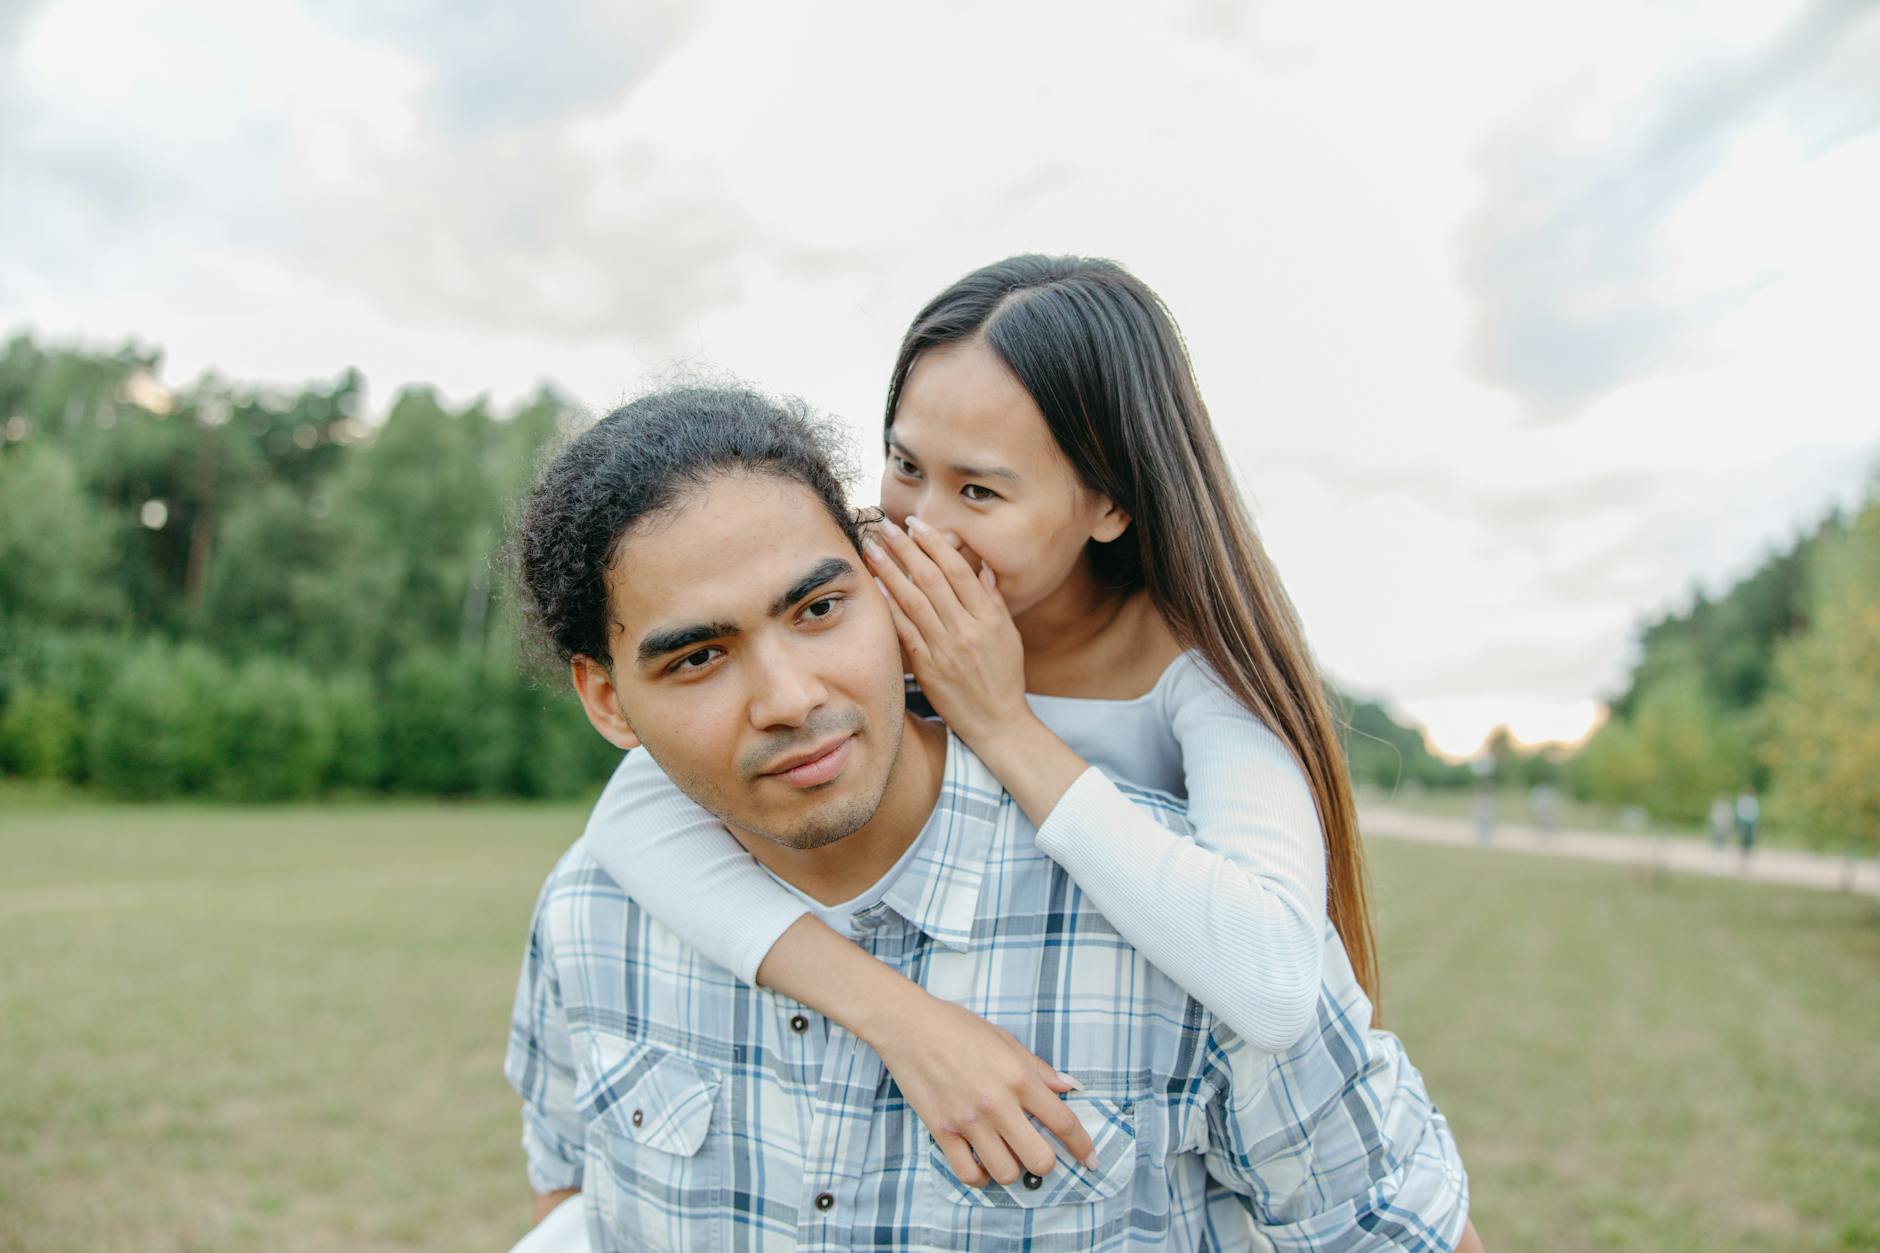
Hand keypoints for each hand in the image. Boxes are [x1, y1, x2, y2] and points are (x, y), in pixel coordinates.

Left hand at [862, 516, 1028, 746]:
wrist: (997, 722)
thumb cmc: (1003, 676)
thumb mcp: (1008, 635)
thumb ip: (993, 599)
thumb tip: (982, 566)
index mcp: (988, 617)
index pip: (958, 570)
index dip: (935, 543)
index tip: (916, 523)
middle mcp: (966, 630)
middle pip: (931, 579)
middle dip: (905, 548)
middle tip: (884, 526)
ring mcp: (945, 649)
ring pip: (913, 601)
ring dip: (889, 570)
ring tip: (871, 547)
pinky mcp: (928, 668)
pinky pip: (905, 631)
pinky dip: (890, 606)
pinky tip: (876, 585)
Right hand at [870, 989, 1098, 1186]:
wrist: (909, 1027)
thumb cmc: (957, 1027)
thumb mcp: (1006, 1039)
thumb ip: (1039, 1068)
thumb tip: (1068, 1088)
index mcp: (1018, 1077)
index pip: (1063, 1121)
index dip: (1082, 1146)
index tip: (1089, 1159)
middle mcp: (997, 1104)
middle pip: (1040, 1159)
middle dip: (1047, 1163)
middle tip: (1039, 1154)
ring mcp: (969, 1122)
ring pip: (1006, 1172)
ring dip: (1012, 1169)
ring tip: (1007, 1155)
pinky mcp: (942, 1132)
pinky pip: (968, 1174)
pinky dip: (980, 1176)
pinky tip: (982, 1164)